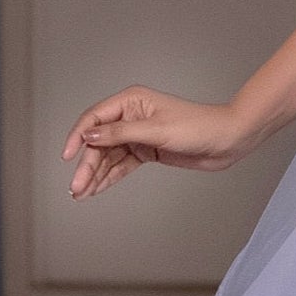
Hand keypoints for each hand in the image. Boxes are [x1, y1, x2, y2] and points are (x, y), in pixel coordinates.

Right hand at [62, 87, 256, 199]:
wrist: (227, 140)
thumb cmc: (198, 126)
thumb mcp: (156, 130)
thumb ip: (121, 134)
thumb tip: (89, 136)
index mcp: (131, 101)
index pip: (94, 118)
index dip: (77, 137)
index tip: (67, 157)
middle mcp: (131, 116)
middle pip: (99, 142)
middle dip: (86, 164)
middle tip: (76, 187)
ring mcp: (139, 134)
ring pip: (108, 156)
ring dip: (95, 174)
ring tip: (81, 193)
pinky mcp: (147, 150)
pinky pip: (122, 164)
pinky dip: (109, 177)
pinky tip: (96, 189)